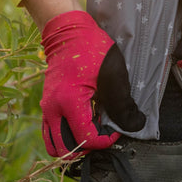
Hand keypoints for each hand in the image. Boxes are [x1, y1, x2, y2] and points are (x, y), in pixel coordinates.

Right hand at [40, 11, 145, 157]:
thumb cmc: (92, 50)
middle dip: (88, 147)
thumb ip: (124, 105)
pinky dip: (66, 137)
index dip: (106, 140)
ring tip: (92, 132)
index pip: (87, 138)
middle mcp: (52, 110)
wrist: (68, 32)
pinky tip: (83, 123)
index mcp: (68, 102)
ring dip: (74, 145)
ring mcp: (46, 109)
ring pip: (55, 145)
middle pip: (67, 149)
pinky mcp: (46, 106)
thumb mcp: (114, 76)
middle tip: (103, 134)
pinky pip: (51, 133)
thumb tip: (135, 126)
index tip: (116, 128)